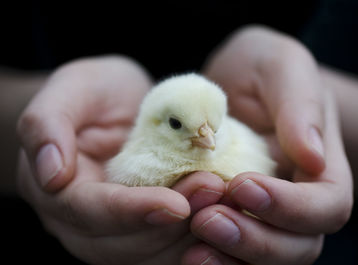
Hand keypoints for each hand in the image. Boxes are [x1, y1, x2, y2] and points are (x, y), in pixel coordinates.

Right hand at [16, 56, 225, 263]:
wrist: (116, 107)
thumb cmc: (94, 94)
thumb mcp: (72, 89)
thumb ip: (47, 123)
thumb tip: (50, 174)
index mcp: (58, 189)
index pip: (89, 212)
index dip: (131, 211)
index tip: (175, 204)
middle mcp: (83, 222)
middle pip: (124, 243)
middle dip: (171, 223)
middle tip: (214, 189)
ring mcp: (114, 231)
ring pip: (149, 254)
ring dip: (189, 233)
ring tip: (223, 198)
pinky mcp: (143, 230)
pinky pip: (168, 248)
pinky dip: (197, 237)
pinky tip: (223, 212)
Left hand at [182, 26, 352, 264]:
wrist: (232, 84)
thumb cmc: (261, 68)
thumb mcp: (280, 66)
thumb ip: (299, 105)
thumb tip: (313, 157)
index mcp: (321, 166)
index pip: (326, 205)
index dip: (291, 207)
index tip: (243, 184)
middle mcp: (298, 199)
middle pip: (299, 245)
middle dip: (256, 240)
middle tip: (208, 221)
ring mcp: (267, 214)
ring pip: (265, 258)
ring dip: (232, 258)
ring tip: (193, 249)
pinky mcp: (235, 217)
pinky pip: (234, 253)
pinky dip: (215, 259)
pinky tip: (186, 253)